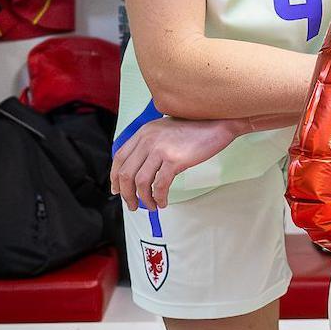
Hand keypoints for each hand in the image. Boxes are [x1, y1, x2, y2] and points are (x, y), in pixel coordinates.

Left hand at [109, 116, 242, 210]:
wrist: (216, 123)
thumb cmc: (193, 129)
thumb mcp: (164, 131)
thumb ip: (149, 145)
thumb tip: (140, 170)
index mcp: (143, 132)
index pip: (119, 157)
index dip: (115, 177)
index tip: (118, 190)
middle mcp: (147, 140)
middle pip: (126, 173)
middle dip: (127, 194)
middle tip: (133, 205)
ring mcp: (160, 149)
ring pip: (140, 182)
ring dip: (143, 199)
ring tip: (151, 206)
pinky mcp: (174, 160)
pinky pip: (160, 185)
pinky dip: (159, 198)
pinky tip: (163, 202)